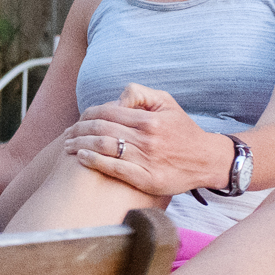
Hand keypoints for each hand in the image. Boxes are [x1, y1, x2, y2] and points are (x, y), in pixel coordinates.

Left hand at [63, 83, 233, 196]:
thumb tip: (117, 97)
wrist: (207, 160)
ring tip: (67, 146)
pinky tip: (81, 157)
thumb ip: (140, 95)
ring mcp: (147, 159)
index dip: (87, 115)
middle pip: (101, 130)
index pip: (107, 112)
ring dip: (81, 145)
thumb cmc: (182, 130)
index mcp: (149, 119)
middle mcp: (147, 138)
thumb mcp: (167, 103)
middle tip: (66, 134)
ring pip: (104, 147)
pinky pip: (114, 169)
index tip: (77, 120)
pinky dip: (94, 162)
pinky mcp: (147, 179)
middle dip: (78, 130)